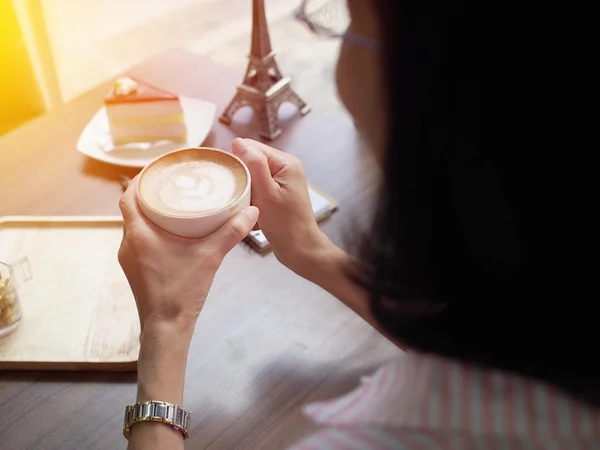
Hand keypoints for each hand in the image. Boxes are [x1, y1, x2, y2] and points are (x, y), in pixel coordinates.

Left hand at [118, 176, 258, 331]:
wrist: (166, 328)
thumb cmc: (182, 290)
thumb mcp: (210, 257)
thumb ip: (231, 232)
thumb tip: (252, 210)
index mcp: (139, 234)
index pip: (128, 196)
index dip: (139, 179)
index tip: (156, 169)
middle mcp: (128, 243)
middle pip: (132, 209)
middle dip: (149, 194)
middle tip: (172, 183)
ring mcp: (129, 258)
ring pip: (135, 226)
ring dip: (149, 213)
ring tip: (173, 203)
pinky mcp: (135, 270)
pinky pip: (139, 241)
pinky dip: (151, 230)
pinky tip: (171, 232)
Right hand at [232, 138, 331, 272]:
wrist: (299, 249)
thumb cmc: (285, 224)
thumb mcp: (266, 192)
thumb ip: (254, 165)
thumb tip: (238, 141)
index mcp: (286, 162)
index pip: (252, 148)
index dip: (238, 160)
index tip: (231, 180)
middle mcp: (286, 168)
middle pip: (252, 162)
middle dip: (242, 178)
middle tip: (240, 196)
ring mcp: (282, 181)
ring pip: (252, 177)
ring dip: (246, 191)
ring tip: (246, 205)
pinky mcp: (277, 194)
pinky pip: (257, 189)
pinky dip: (251, 200)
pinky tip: (252, 212)